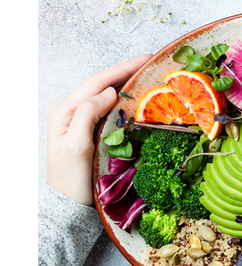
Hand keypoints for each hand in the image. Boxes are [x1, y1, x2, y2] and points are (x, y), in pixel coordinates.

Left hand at [46, 54, 152, 204]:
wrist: (68, 205)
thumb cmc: (70, 181)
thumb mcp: (76, 148)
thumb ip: (87, 116)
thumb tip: (108, 93)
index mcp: (65, 112)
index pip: (97, 83)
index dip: (122, 69)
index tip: (146, 60)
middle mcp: (72, 112)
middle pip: (103, 84)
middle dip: (127, 72)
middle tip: (152, 64)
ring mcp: (82, 121)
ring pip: (107, 95)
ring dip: (128, 84)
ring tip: (149, 76)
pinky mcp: (92, 131)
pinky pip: (110, 109)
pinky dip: (127, 100)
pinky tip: (140, 99)